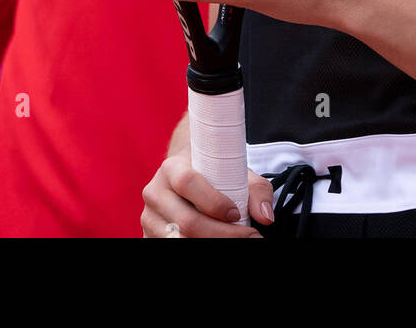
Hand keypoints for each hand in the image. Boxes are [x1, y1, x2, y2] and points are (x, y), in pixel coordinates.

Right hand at [141, 156, 274, 238]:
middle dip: (223, 234)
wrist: (184, 173)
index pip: (188, 183)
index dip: (214, 202)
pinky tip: (217, 243)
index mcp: (171, 168)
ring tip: (237, 241)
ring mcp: (149, 217)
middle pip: (186, 221)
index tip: (237, 214)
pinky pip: (171, 247)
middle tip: (249, 236)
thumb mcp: (233, 170)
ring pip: (179, 240)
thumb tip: (265, 216)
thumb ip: (256, 190)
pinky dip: (196, 246)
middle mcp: (155, 192)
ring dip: (212, 243)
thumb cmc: (212, 172)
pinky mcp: (149, 236)